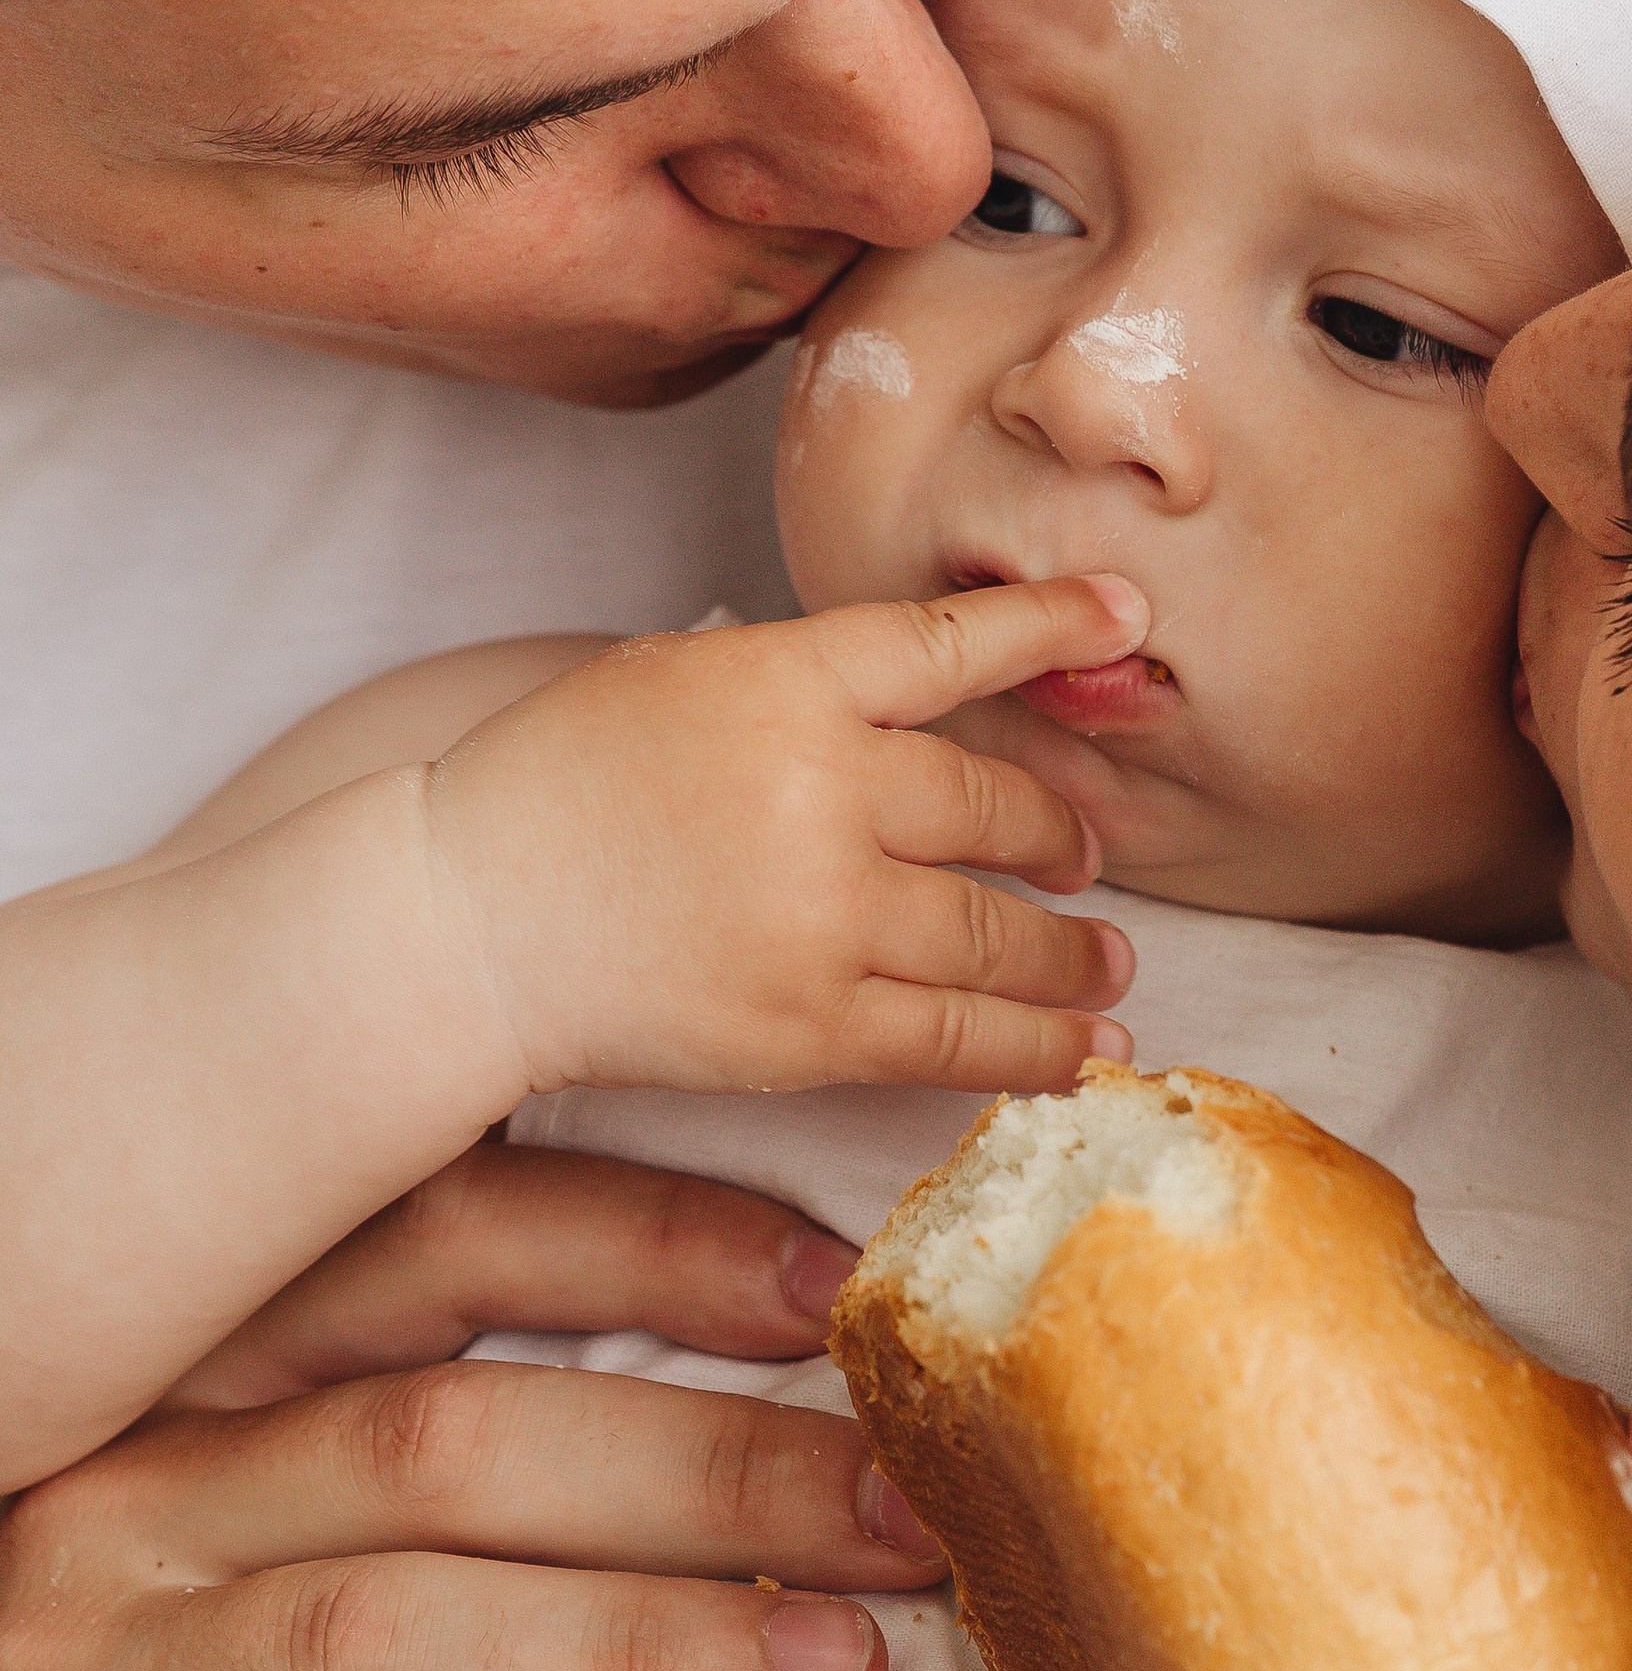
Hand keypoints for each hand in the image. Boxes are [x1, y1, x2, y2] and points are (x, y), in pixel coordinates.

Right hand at [0, 1140, 935, 1670]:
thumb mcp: (238, 1516)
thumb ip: (423, 1442)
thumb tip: (756, 1408)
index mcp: (196, 1394)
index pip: (428, 1252)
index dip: (639, 1247)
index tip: (834, 1290)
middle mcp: (133, 1515)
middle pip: (442, 1447)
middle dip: (702, 1467)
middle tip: (903, 1515)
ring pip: (376, 1646)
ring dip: (628, 1655)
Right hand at [423, 576, 1149, 1098]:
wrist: (466, 920)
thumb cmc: (563, 782)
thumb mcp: (683, 677)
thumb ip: (811, 682)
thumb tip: (937, 694)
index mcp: (789, 681)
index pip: (951, 645)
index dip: (1050, 626)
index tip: (1127, 615)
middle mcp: (825, 790)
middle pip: (995, 808)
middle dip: (1060, 834)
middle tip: (1088, 853)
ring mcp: (824, 915)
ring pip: (997, 935)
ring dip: (1072, 955)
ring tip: (1112, 965)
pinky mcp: (809, 1026)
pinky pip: (956, 1039)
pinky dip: (1037, 1049)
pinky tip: (1087, 1055)